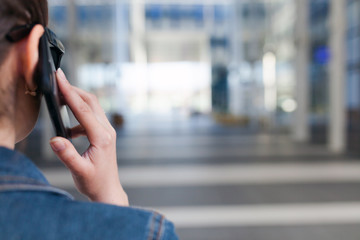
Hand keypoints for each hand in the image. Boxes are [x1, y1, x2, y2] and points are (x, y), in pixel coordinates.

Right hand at [49, 69, 127, 206]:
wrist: (108, 190)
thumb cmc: (95, 182)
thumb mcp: (79, 171)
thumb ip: (67, 155)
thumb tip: (54, 139)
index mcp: (102, 137)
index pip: (84, 110)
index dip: (70, 93)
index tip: (60, 78)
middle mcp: (107, 131)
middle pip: (91, 102)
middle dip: (74, 90)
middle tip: (58, 80)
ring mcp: (107, 132)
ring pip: (92, 108)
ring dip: (77, 101)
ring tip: (60, 100)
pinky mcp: (104, 135)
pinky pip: (91, 118)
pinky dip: (79, 116)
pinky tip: (68, 130)